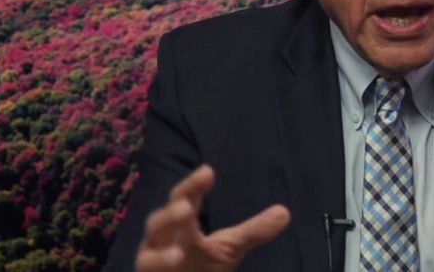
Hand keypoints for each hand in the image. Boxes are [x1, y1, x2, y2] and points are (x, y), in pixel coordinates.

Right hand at [136, 165, 290, 271]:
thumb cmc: (198, 266)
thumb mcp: (229, 248)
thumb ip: (253, 231)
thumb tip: (285, 213)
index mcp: (181, 224)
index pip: (185, 199)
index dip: (194, 186)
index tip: (208, 172)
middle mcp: (162, 239)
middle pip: (159, 220)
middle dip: (171, 213)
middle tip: (185, 206)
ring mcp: (151, 261)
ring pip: (149, 253)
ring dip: (162, 254)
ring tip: (178, 254)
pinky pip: (148, 271)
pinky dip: (158, 266)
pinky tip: (174, 262)